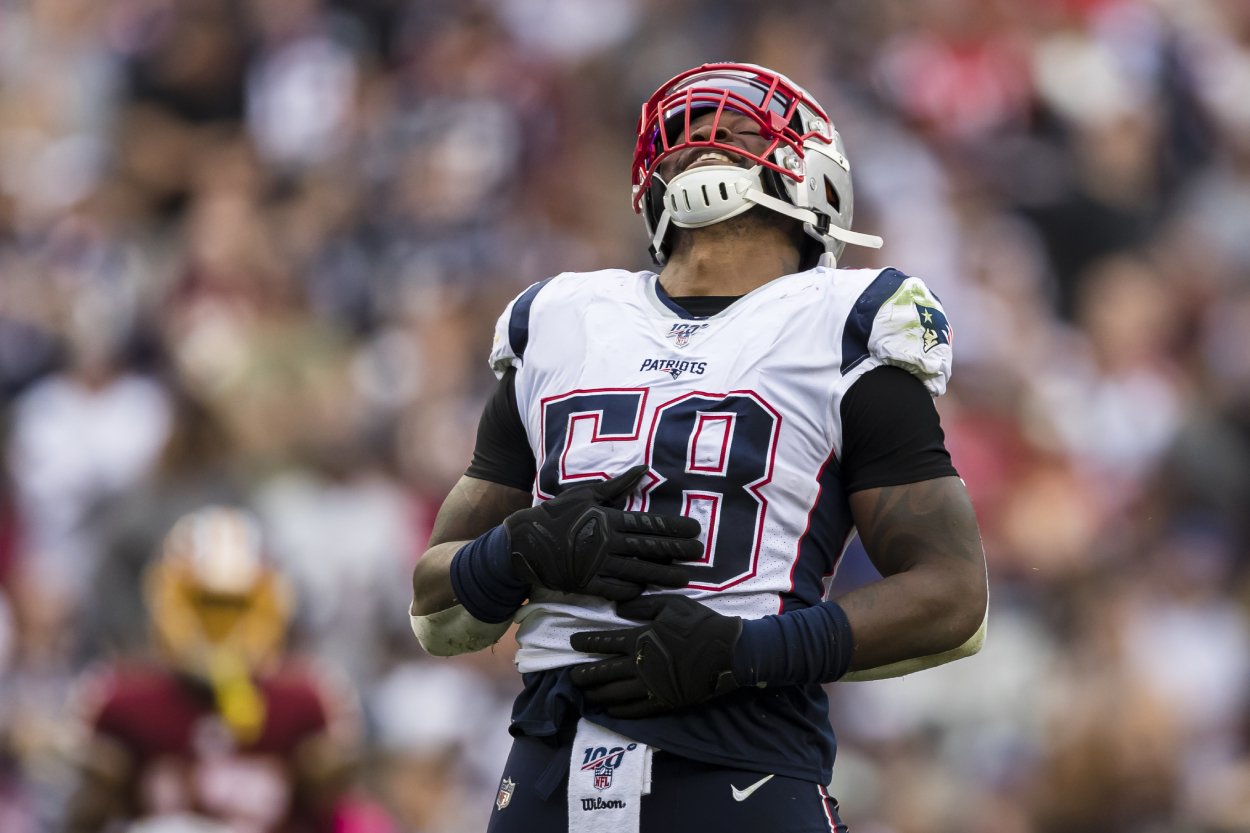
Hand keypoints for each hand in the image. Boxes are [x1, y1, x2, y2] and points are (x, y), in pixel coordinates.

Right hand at [504, 466, 703, 600]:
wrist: (523, 543)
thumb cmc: (557, 514)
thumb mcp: (585, 494)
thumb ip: (618, 486)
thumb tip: (645, 469)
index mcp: (606, 518)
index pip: (648, 524)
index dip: (674, 528)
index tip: (695, 530)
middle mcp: (605, 542)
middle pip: (649, 548)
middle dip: (677, 551)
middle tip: (700, 553)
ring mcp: (596, 566)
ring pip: (638, 572)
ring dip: (664, 575)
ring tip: (685, 578)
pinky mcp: (586, 584)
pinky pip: (616, 590)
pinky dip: (633, 592)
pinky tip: (649, 591)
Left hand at [570, 594, 741, 717]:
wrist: (728, 653)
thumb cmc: (700, 625)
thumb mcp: (673, 604)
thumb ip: (644, 604)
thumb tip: (619, 607)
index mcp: (639, 638)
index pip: (604, 641)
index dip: (586, 642)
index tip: (573, 642)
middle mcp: (639, 664)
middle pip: (602, 671)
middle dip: (583, 674)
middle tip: (571, 676)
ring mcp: (649, 686)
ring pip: (613, 693)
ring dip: (596, 694)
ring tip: (584, 695)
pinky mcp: (662, 701)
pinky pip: (634, 709)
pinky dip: (619, 710)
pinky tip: (610, 710)